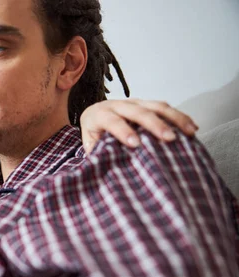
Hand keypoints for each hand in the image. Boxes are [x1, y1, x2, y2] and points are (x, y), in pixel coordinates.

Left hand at [80, 99, 198, 153]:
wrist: (94, 115)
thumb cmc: (94, 135)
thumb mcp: (90, 145)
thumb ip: (97, 153)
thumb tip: (106, 167)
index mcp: (100, 115)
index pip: (112, 121)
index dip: (123, 132)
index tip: (135, 144)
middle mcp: (118, 105)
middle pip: (138, 111)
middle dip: (154, 124)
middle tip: (169, 138)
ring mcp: (134, 102)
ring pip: (156, 106)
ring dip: (175, 118)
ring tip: (190, 132)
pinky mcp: (146, 104)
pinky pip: (164, 107)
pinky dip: (179, 116)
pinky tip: (192, 127)